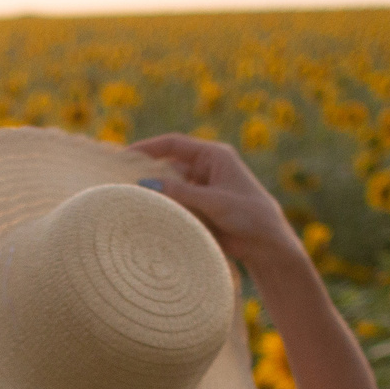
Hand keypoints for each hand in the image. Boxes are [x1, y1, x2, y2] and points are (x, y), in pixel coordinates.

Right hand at [129, 133, 299, 264]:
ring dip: (157, 193)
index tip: (124, 155)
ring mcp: (202, 188)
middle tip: (122, 180)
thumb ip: (181, 192)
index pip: (174, 144)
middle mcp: (206, 168)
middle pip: (169, 165)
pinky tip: (149, 214)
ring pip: (171, 186)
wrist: (267, 244)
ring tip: (132, 200)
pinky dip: (165, 207)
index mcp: (214, 156)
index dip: (148, 147)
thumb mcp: (214, 201)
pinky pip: (177, 202)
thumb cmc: (249, 215)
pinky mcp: (200, 207)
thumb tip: (145, 184)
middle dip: (148, 172)